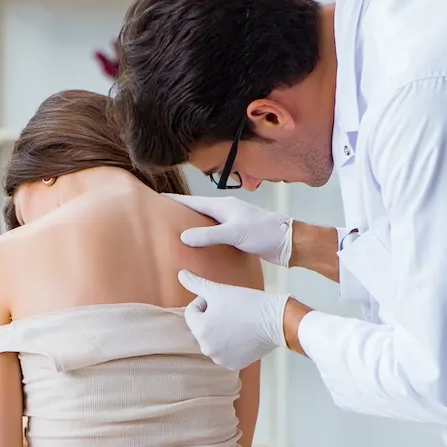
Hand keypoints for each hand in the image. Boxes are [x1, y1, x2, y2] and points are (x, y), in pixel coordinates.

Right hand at [166, 194, 293, 265]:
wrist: (289, 243)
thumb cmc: (265, 233)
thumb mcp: (234, 233)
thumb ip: (208, 235)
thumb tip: (183, 236)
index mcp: (222, 206)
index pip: (191, 201)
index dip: (174, 200)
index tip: (157, 199)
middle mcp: (225, 212)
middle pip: (197, 210)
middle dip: (179, 212)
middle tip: (161, 218)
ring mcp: (232, 223)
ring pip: (205, 222)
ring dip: (191, 226)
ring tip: (175, 233)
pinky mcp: (238, 235)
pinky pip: (214, 234)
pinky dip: (204, 237)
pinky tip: (199, 247)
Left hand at [177, 270, 290, 370]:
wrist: (277, 321)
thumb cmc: (248, 304)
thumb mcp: (218, 290)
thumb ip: (195, 284)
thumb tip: (180, 275)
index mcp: (200, 330)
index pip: (192, 311)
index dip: (205, 301)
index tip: (224, 300)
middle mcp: (207, 348)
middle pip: (202, 327)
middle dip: (211, 317)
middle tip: (231, 310)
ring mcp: (220, 359)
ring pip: (213, 339)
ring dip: (220, 330)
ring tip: (238, 321)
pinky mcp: (234, 365)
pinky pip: (225, 351)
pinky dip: (231, 344)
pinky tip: (244, 334)